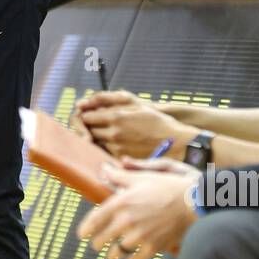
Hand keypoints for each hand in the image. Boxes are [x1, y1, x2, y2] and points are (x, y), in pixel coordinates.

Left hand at [74, 89, 188, 158]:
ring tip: (110, 133)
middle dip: (90, 126)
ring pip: (94, 142)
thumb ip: (106, 99)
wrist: (175, 142)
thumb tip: (83, 101)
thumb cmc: (155, 120)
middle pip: (87, 130)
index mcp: (116, 116)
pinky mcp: (121, 159)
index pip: (86, 116)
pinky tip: (116, 144)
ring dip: (97, 137)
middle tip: (99, 124)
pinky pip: (104, 152)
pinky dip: (105, 148)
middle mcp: (113, 133)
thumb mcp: (134, 102)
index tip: (93, 115)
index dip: (88, 114)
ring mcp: (116, 148)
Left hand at [76, 163, 199, 258]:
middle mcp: (127, 221)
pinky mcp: (153, 247)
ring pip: (116, 253)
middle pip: (101, 240)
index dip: (85, 229)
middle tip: (98, 245)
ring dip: (112, 255)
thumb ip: (119, 176)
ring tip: (112, 254)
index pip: (95, 219)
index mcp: (121, 202)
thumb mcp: (141, 177)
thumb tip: (104, 170)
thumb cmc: (167, 187)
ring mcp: (140, 236)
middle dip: (97, 244)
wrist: (192, 202)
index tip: (82, 234)